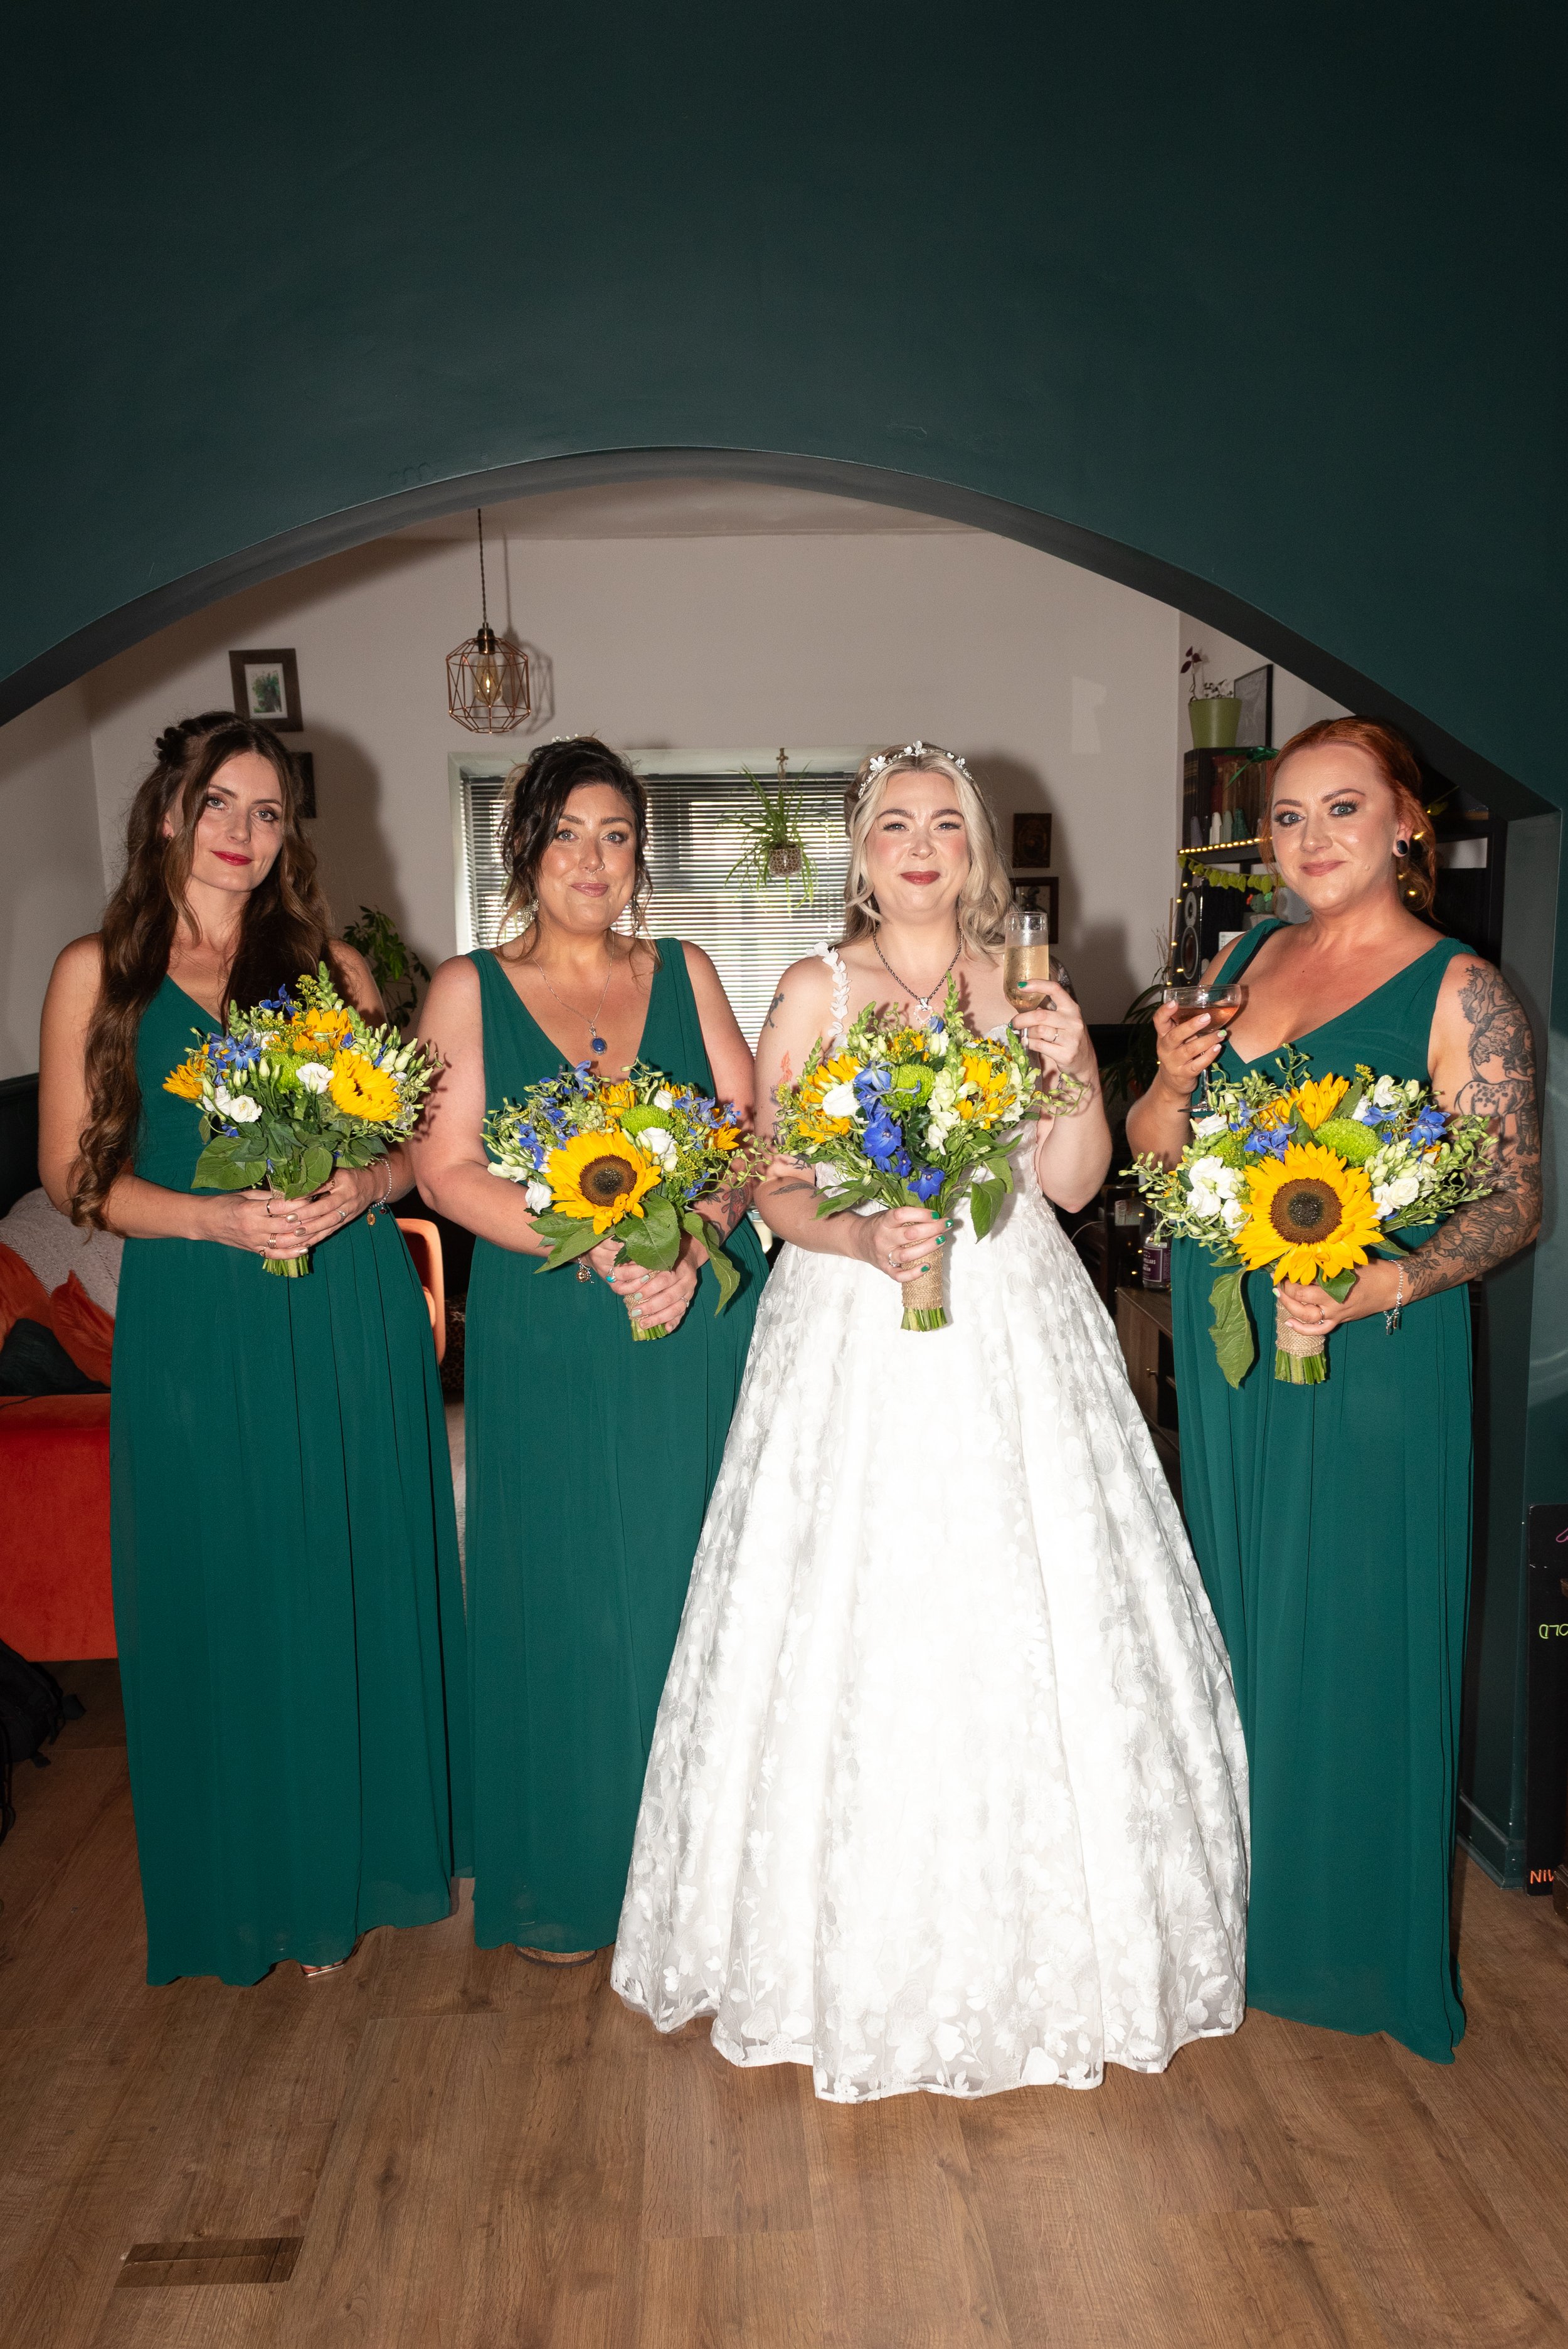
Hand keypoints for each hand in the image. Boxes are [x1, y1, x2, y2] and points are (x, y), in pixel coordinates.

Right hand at [198, 1166, 383, 1257]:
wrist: (204, 1222)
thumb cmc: (224, 1203)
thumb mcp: (244, 1195)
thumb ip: (267, 1195)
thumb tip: (291, 1192)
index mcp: (250, 1209)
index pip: (282, 1206)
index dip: (301, 1201)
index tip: (316, 1194)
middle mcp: (254, 1227)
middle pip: (287, 1224)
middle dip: (308, 1218)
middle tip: (325, 1210)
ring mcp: (254, 1241)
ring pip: (285, 1241)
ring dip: (305, 1235)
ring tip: (322, 1228)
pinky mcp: (254, 1251)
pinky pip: (276, 1254)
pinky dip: (292, 1252)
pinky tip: (306, 1247)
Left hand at [600, 1237, 701, 1332]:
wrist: (687, 1254)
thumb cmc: (664, 1255)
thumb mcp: (655, 1255)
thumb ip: (640, 1263)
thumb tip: (617, 1273)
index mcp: (678, 1265)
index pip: (663, 1278)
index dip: (649, 1288)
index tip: (635, 1295)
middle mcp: (687, 1279)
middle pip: (669, 1296)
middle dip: (651, 1306)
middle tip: (635, 1312)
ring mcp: (690, 1291)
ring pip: (676, 1308)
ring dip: (658, 1317)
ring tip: (643, 1324)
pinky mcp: (690, 1300)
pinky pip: (682, 1313)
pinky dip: (674, 1322)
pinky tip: (666, 1329)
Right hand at [856, 1204, 950, 1285]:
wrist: (856, 1240)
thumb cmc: (877, 1225)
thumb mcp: (887, 1215)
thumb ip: (905, 1216)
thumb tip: (933, 1215)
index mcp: (883, 1222)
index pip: (902, 1215)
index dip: (921, 1214)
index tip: (936, 1214)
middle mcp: (883, 1238)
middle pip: (910, 1235)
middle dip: (932, 1229)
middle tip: (946, 1225)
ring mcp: (884, 1255)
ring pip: (907, 1254)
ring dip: (928, 1248)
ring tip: (942, 1240)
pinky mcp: (885, 1269)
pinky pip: (900, 1275)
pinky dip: (914, 1273)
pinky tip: (928, 1267)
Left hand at [1011, 982, 1094, 1083]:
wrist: (1084, 1062)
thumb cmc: (1070, 1038)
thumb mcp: (1064, 1021)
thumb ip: (1048, 1013)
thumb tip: (1024, 1008)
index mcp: (1072, 1009)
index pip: (1055, 990)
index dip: (1038, 985)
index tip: (1021, 985)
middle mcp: (1073, 1022)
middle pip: (1041, 1015)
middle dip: (1022, 1019)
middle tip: (1013, 1022)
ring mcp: (1071, 1039)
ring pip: (1038, 1031)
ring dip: (1025, 1033)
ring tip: (1022, 1034)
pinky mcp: (1065, 1054)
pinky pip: (1039, 1045)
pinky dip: (1028, 1043)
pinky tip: (1026, 1042)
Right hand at [1150, 999, 1222, 1100]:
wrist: (1172, 1082)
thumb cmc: (1178, 1054)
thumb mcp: (1177, 1040)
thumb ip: (1186, 1028)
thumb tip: (1211, 1010)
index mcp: (1163, 1035)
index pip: (1159, 1021)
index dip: (1165, 1011)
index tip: (1175, 1002)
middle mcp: (1165, 1048)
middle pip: (1175, 1035)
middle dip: (1192, 1026)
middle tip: (1207, 1017)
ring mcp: (1173, 1063)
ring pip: (1190, 1050)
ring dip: (1207, 1040)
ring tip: (1221, 1033)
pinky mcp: (1183, 1074)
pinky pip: (1197, 1065)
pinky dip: (1209, 1056)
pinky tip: (1217, 1048)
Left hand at [1274, 1259, 1400, 1335]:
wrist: (1392, 1286)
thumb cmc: (1372, 1270)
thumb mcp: (1349, 1262)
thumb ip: (1328, 1264)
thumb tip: (1305, 1258)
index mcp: (1335, 1287)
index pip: (1302, 1286)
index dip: (1288, 1279)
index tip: (1282, 1269)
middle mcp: (1333, 1304)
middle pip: (1300, 1301)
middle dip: (1285, 1291)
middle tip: (1279, 1281)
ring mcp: (1336, 1315)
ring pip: (1306, 1318)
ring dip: (1289, 1308)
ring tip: (1279, 1296)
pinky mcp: (1340, 1321)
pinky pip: (1319, 1330)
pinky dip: (1302, 1329)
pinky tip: (1289, 1323)